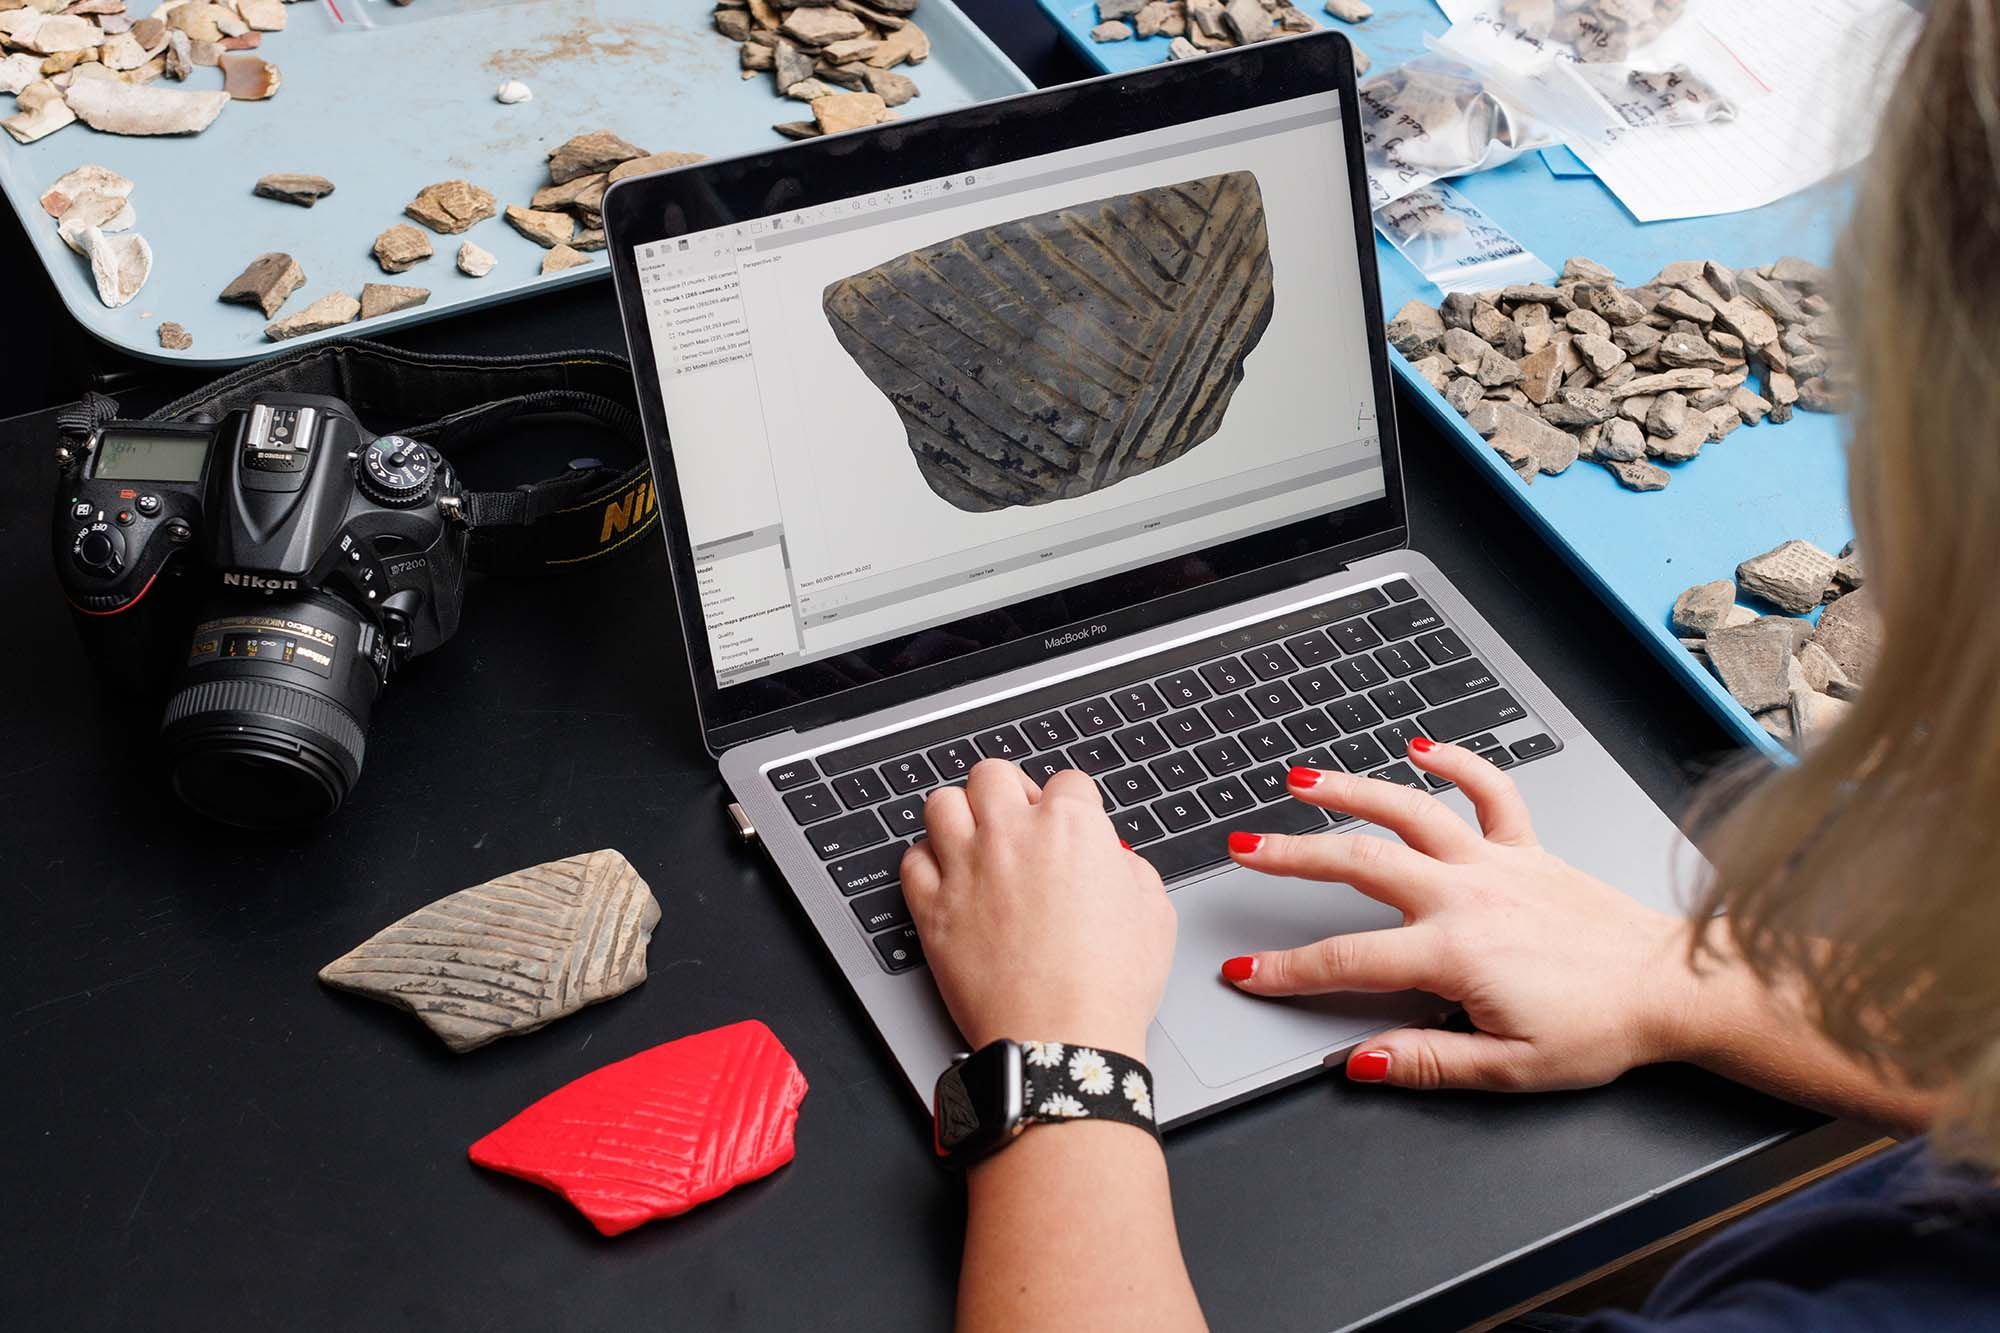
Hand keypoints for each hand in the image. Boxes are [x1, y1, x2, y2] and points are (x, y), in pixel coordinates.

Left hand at [902, 759, 1174, 1058]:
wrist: (1062, 1039)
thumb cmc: (1110, 985)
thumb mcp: (1154, 914)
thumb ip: (1131, 870)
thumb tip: (1114, 862)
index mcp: (1070, 827)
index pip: (1067, 781)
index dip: (1073, 804)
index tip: (1071, 824)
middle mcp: (1011, 835)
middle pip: (992, 774)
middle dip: (1008, 791)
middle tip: (1018, 821)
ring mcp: (966, 868)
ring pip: (942, 803)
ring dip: (960, 815)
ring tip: (975, 841)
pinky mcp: (932, 908)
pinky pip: (912, 861)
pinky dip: (927, 863)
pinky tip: (947, 879)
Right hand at [1220, 741, 1701, 1092]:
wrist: (1672, 988)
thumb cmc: (1601, 1028)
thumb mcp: (1509, 1070)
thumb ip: (1427, 1060)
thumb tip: (1362, 1061)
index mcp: (1454, 953)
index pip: (1347, 961)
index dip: (1287, 969)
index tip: (1247, 970)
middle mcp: (1467, 896)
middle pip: (1359, 864)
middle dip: (1292, 855)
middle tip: (1246, 849)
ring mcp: (1496, 864)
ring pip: (1410, 812)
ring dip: (1352, 791)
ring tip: (1304, 780)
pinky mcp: (1528, 848)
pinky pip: (1490, 791)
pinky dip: (1457, 762)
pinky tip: (1422, 746)